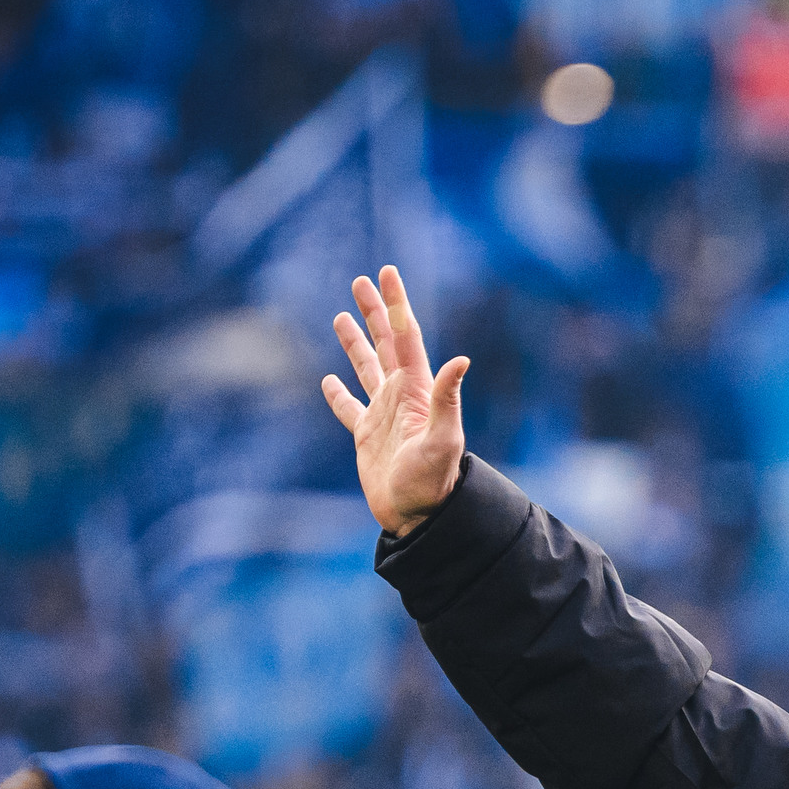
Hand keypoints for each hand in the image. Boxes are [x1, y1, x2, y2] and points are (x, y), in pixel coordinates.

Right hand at [321, 266, 470, 536]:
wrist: (420, 517)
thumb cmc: (434, 482)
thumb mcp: (444, 439)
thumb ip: (448, 400)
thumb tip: (461, 360)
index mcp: (417, 390)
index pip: (405, 336)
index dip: (397, 304)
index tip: (387, 272)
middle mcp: (400, 396)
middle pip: (385, 343)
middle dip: (375, 311)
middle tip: (361, 280)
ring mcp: (382, 416)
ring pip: (366, 368)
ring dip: (355, 342)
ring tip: (340, 316)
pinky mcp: (366, 437)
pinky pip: (348, 408)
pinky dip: (337, 393)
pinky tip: (328, 380)